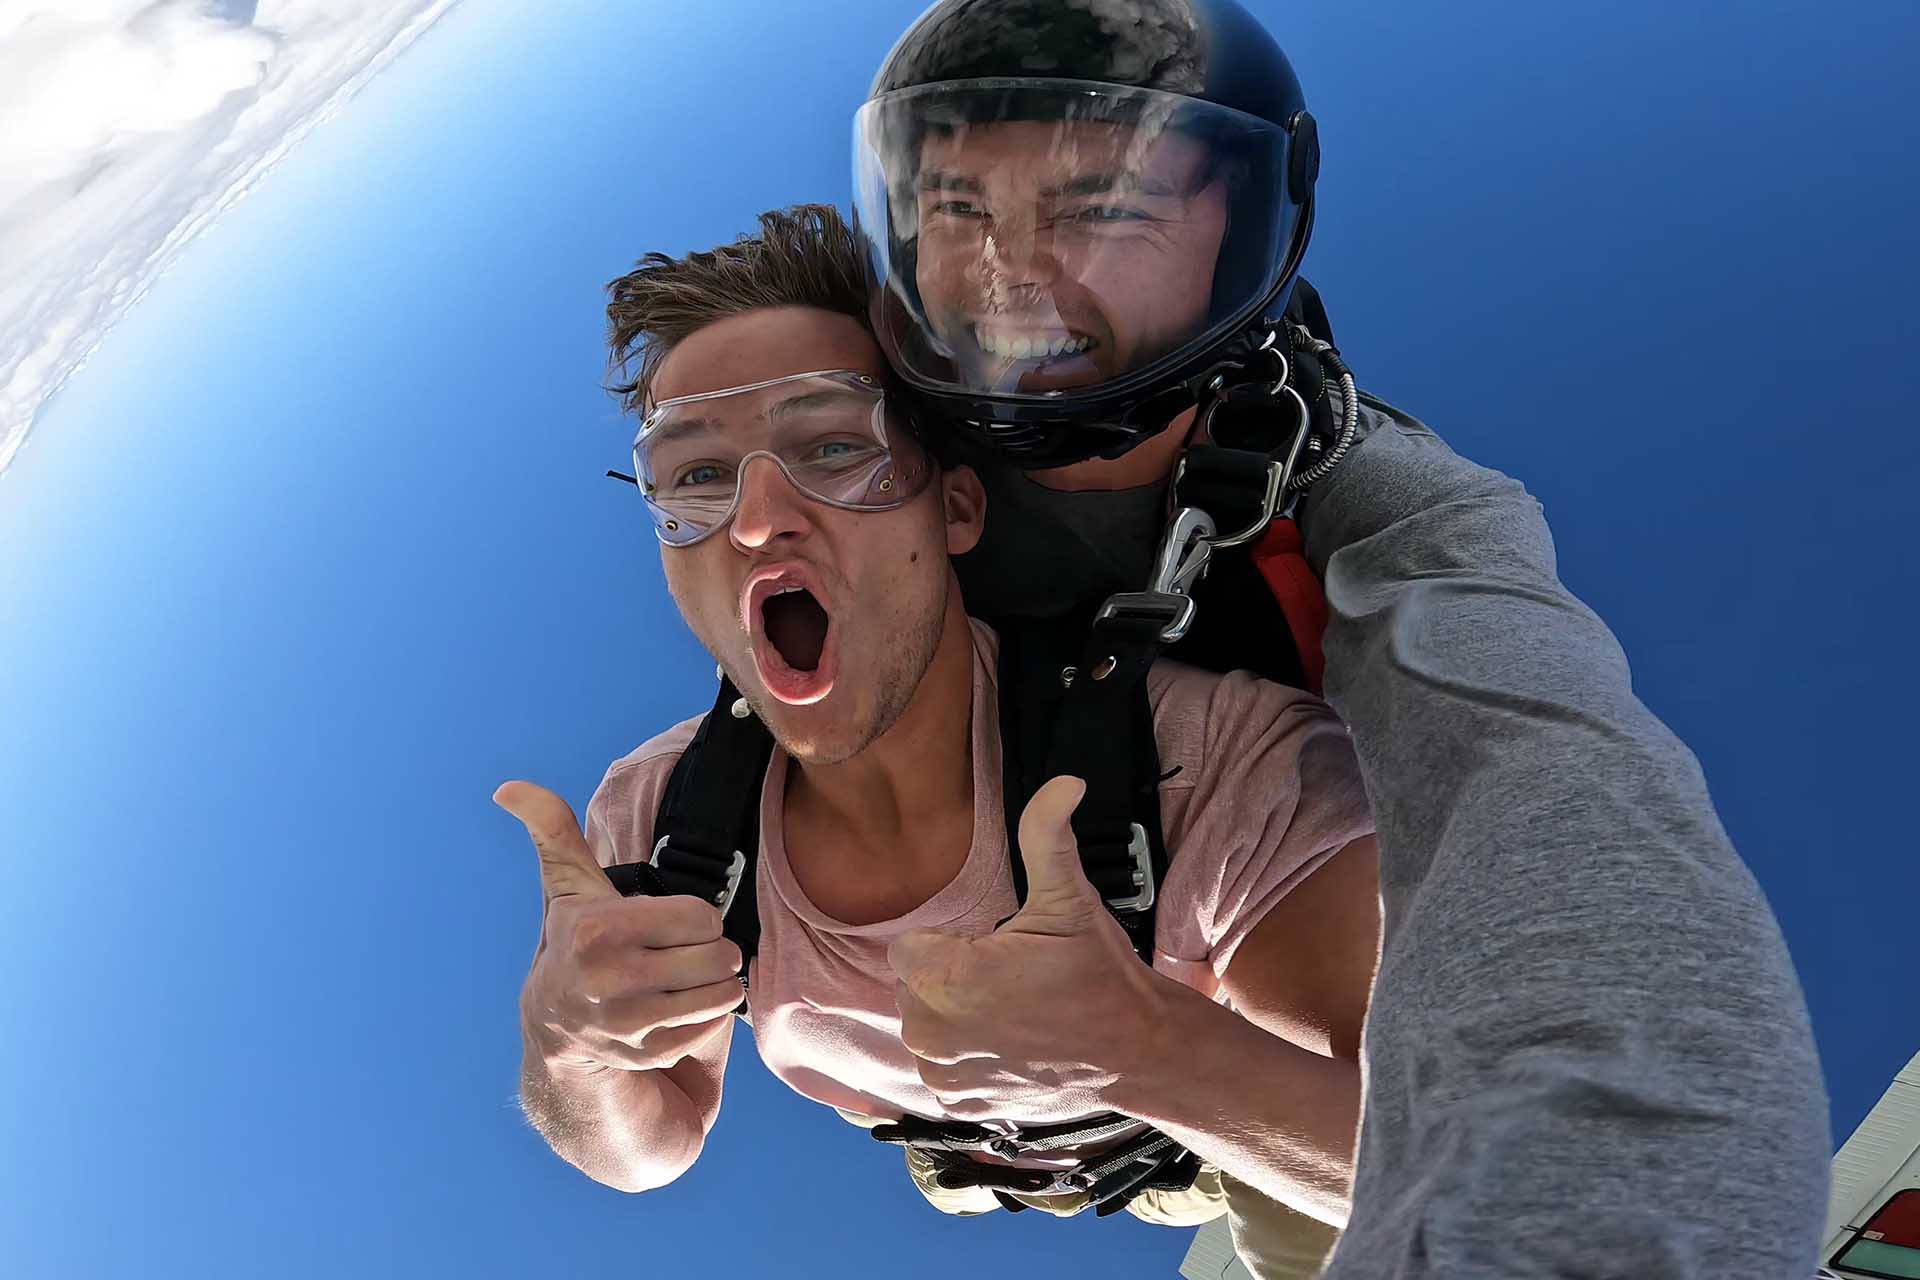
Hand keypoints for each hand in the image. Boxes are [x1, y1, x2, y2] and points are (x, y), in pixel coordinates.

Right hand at [497, 781, 742, 1075]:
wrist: (558, 1026)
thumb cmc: (576, 939)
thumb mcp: (569, 885)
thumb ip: (552, 828)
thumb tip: (509, 787)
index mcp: (598, 931)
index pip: (701, 916)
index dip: (695, 916)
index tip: (671, 922)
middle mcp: (611, 981)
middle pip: (718, 955)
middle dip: (712, 948)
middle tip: (686, 950)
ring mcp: (630, 1024)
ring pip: (722, 992)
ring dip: (717, 981)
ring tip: (690, 974)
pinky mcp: (649, 1053)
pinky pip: (713, 1023)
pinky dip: (708, 1012)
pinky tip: (681, 1004)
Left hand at [887, 776, 1172, 1122]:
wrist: (1137, 1053)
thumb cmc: (1099, 975)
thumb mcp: (1070, 899)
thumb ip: (1048, 834)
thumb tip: (1064, 782)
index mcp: (946, 978)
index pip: (908, 949)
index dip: (949, 945)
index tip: (992, 951)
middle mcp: (932, 1032)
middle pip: (915, 987)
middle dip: (952, 979)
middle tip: (1012, 982)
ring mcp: (945, 1074)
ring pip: (927, 1027)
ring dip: (957, 1019)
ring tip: (1014, 1014)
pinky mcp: (960, 1103)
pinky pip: (942, 1068)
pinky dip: (968, 1058)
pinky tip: (1010, 1047)